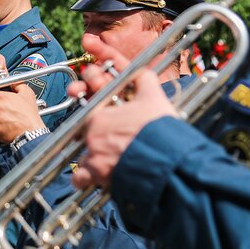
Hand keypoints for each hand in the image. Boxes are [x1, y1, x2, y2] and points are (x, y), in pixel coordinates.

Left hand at [72, 36, 176, 189]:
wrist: (168, 160)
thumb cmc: (160, 128)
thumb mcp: (153, 95)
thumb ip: (142, 78)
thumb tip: (137, 70)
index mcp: (99, 113)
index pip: (86, 99)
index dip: (90, 94)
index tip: (94, 96)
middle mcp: (92, 134)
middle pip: (85, 128)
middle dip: (94, 127)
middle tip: (106, 132)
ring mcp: (93, 156)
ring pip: (84, 152)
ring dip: (92, 153)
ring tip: (106, 155)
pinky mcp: (98, 176)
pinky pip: (81, 178)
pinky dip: (84, 178)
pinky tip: (90, 176)